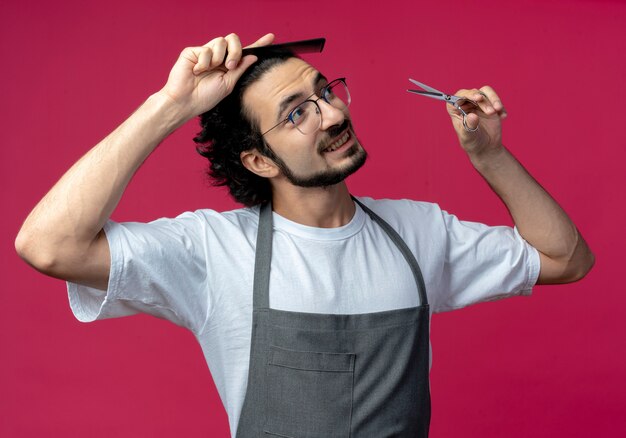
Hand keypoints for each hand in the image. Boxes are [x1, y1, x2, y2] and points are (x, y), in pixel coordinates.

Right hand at [158, 33, 274, 121]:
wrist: (186, 101)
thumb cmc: (205, 97)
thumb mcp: (229, 84)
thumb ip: (240, 69)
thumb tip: (253, 56)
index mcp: (228, 65)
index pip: (244, 52)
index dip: (257, 44)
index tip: (271, 38)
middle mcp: (218, 57)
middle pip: (234, 40)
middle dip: (236, 51)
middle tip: (230, 66)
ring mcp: (205, 53)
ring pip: (221, 41)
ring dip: (219, 58)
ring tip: (210, 70)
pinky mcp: (193, 52)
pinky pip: (206, 49)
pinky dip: (204, 62)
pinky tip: (197, 71)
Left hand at [447, 86, 507, 156]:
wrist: (485, 147)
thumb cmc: (472, 142)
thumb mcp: (468, 136)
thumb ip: (469, 126)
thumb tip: (472, 115)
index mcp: (455, 109)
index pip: (458, 97)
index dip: (467, 94)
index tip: (478, 98)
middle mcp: (465, 104)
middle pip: (474, 92)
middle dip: (484, 101)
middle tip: (491, 112)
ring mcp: (478, 103)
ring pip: (485, 92)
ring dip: (494, 100)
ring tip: (498, 111)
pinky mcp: (490, 105)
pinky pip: (495, 99)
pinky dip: (501, 107)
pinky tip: (503, 116)